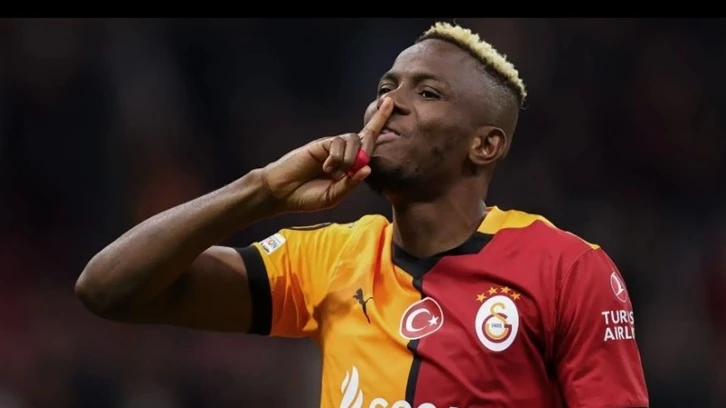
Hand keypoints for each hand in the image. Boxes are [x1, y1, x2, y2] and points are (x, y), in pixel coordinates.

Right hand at [261, 97, 392, 211]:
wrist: (282, 192)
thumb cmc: (307, 196)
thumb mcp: (333, 196)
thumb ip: (350, 184)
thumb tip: (368, 168)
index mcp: (349, 167)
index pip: (368, 147)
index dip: (379, 128)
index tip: (390, 106)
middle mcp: (343, 154)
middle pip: (366, 135)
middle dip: (379, 120)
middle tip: (389, 103)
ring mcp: (332, 147)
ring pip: (354, 140)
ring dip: (351, 158)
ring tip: (338, 172)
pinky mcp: (321, 144)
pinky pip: (338, 143)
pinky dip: (337, 158)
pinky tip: (327, 167)